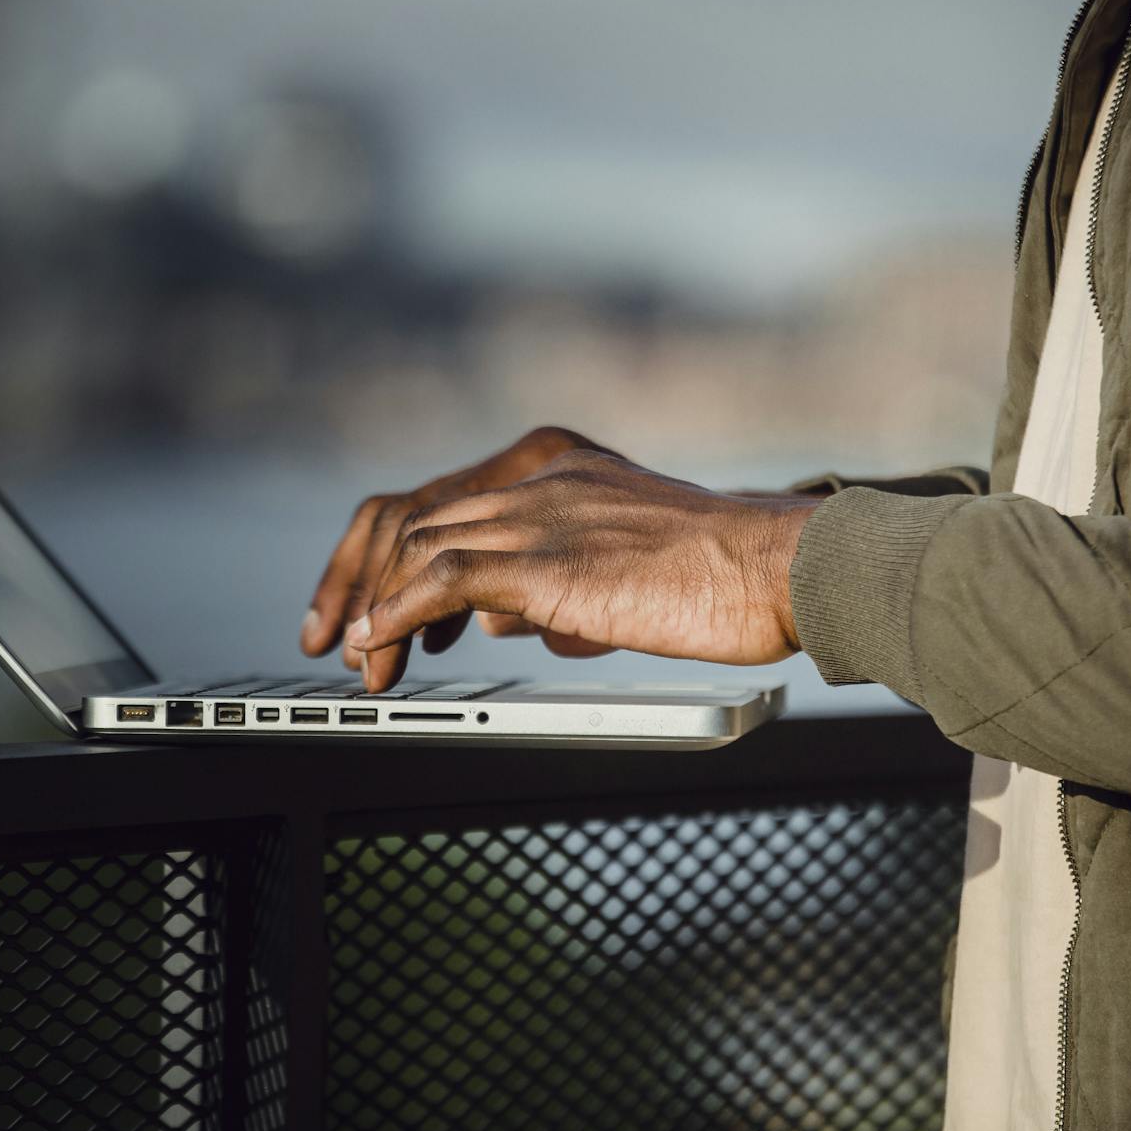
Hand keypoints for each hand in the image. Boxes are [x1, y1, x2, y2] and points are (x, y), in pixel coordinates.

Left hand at [344, 448, 819, 691]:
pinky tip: (380, 645)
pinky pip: (444, 577)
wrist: (784, 567)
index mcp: (564, 467)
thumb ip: (560, 577)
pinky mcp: (549, 559)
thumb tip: (506, 617)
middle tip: (346, 640)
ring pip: (421, 544)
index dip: (398, 558)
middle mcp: (543, 476)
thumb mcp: (625, 566)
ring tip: (367, 663)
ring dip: (379, 609)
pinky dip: (397, 613)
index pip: (450, 502)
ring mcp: (544, 513)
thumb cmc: (728, 576)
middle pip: (419, 517)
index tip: (375, 610)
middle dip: (369, 582)